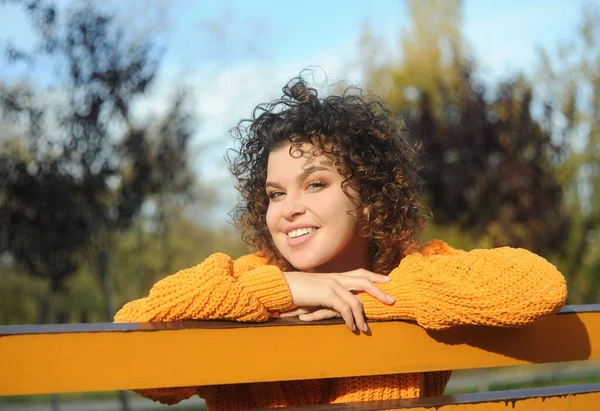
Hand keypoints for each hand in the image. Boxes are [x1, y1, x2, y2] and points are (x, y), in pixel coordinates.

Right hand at [280, 269, 394, 332]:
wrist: (282, 286)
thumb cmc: (297, 290)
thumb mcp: (316, 289)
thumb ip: (329, 293)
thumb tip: (339, 301)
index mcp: (335, 276)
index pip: (359, 273)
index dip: (374, 276)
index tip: (388, 279)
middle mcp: (336, 278)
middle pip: (364, 281)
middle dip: (379, 291)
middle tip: (392, 300)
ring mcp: (331, 285)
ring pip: (356, 300)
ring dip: (363, 316)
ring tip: (365, 328)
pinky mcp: (326, 295)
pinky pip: (344, 308)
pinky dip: (350, 319)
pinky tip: (351, 327)